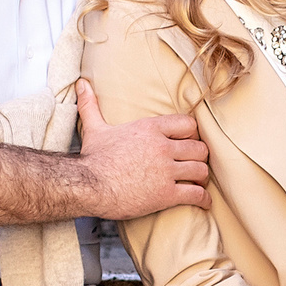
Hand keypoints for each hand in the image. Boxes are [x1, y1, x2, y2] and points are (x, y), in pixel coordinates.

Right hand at [74, 79, 208, 217]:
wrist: (88, 186)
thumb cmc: (92, 158)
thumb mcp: (94, 128)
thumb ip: (92, 105)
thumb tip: (81, 84)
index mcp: (150, 128)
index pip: (188, 124)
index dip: (192, 134)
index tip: (188, 143)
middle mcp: (162, 147)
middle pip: (199, 148)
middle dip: (199, 157)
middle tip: (195, 164)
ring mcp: (166, 171)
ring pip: (201, 170)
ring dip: (201, 178)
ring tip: (198, 183)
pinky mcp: (166, 194)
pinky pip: (196, 194)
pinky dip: (203, 199)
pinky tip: (204, 202)